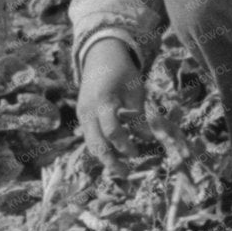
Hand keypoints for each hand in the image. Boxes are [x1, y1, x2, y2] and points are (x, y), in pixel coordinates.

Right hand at [76, 38, 152, 173]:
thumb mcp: (137, 90)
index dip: (125, 144)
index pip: (112, 130)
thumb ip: (140, 115)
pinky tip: (114, 155)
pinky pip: (90, 136)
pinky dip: (101, 146)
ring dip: (104, 157)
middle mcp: (88, 110)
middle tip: (125, 174)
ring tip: (120, 169)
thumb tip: (149, 139)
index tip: (136, 153)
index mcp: (104, 101)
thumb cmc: (123, 72)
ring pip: (90, 143)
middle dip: (110, 161)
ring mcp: (82, 114)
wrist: (100, 56)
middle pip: (95, 143)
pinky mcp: (82, 116)